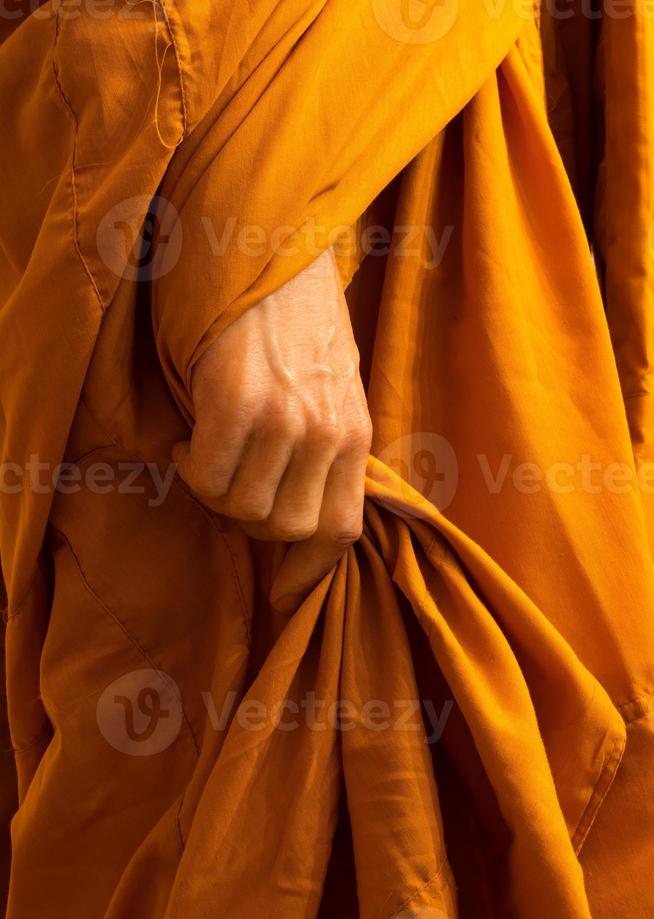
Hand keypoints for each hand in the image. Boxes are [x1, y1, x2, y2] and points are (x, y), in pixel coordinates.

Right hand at [173, 247, 372, 611]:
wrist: (272, 248)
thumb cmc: (298, 321)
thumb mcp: (337, 387)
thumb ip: (327, 449)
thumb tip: (294, 515)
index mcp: (357, 434)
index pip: (340, 531)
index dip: (306, 573)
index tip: (281, 593)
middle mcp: (328, 433)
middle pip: (284, 530)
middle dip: (250, 522)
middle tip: (233, 483)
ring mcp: (285, 420)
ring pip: (242, 510)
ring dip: (216, 493)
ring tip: (211, 452)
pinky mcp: (238, 402)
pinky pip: (208, 477)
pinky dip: (192, 467)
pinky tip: (193, 436)